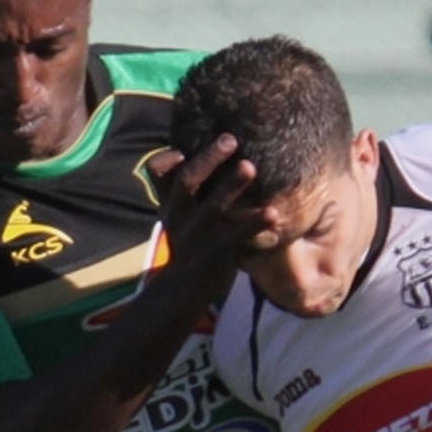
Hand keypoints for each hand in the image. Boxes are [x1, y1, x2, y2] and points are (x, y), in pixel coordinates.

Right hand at [144, 135, 267, 268]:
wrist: (183, 292)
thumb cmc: (190, 244)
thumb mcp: (180, 217)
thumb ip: (190, 191)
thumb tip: (202, 154)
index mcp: (170, 203)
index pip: (156, 173)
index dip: (165, 160)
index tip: (181, 149)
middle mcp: (179, 216)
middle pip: (187, 181)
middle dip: (208, 159)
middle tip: (230, 140)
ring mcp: (197, 235)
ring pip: (213, 206)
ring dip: (231, 184)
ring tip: (250, 166)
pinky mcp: (216, 253)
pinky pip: (238, 235)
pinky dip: (256, 222)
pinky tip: (274, 213)